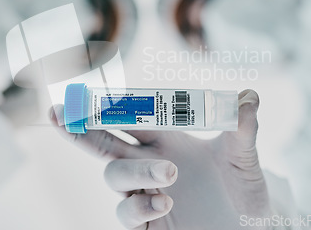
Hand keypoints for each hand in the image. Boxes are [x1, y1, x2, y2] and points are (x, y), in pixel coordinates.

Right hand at [50, 90, 272, 228]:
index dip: (109, 105)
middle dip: (79, 128)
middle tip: (58, 113)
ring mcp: (146, 194)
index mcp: (166, 140)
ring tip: (169, 174)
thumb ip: (242, 127)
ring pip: (116, 176)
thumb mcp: (244, 157)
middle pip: (104, 143)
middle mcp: (150, 164)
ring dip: (134, 171)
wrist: (252, 225)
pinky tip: (164, 203)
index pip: (129, 117)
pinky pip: (128, 215)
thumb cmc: (244, 189)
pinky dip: (140, 206)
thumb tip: (249, 95)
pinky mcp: (148, 224)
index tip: (89, 93)